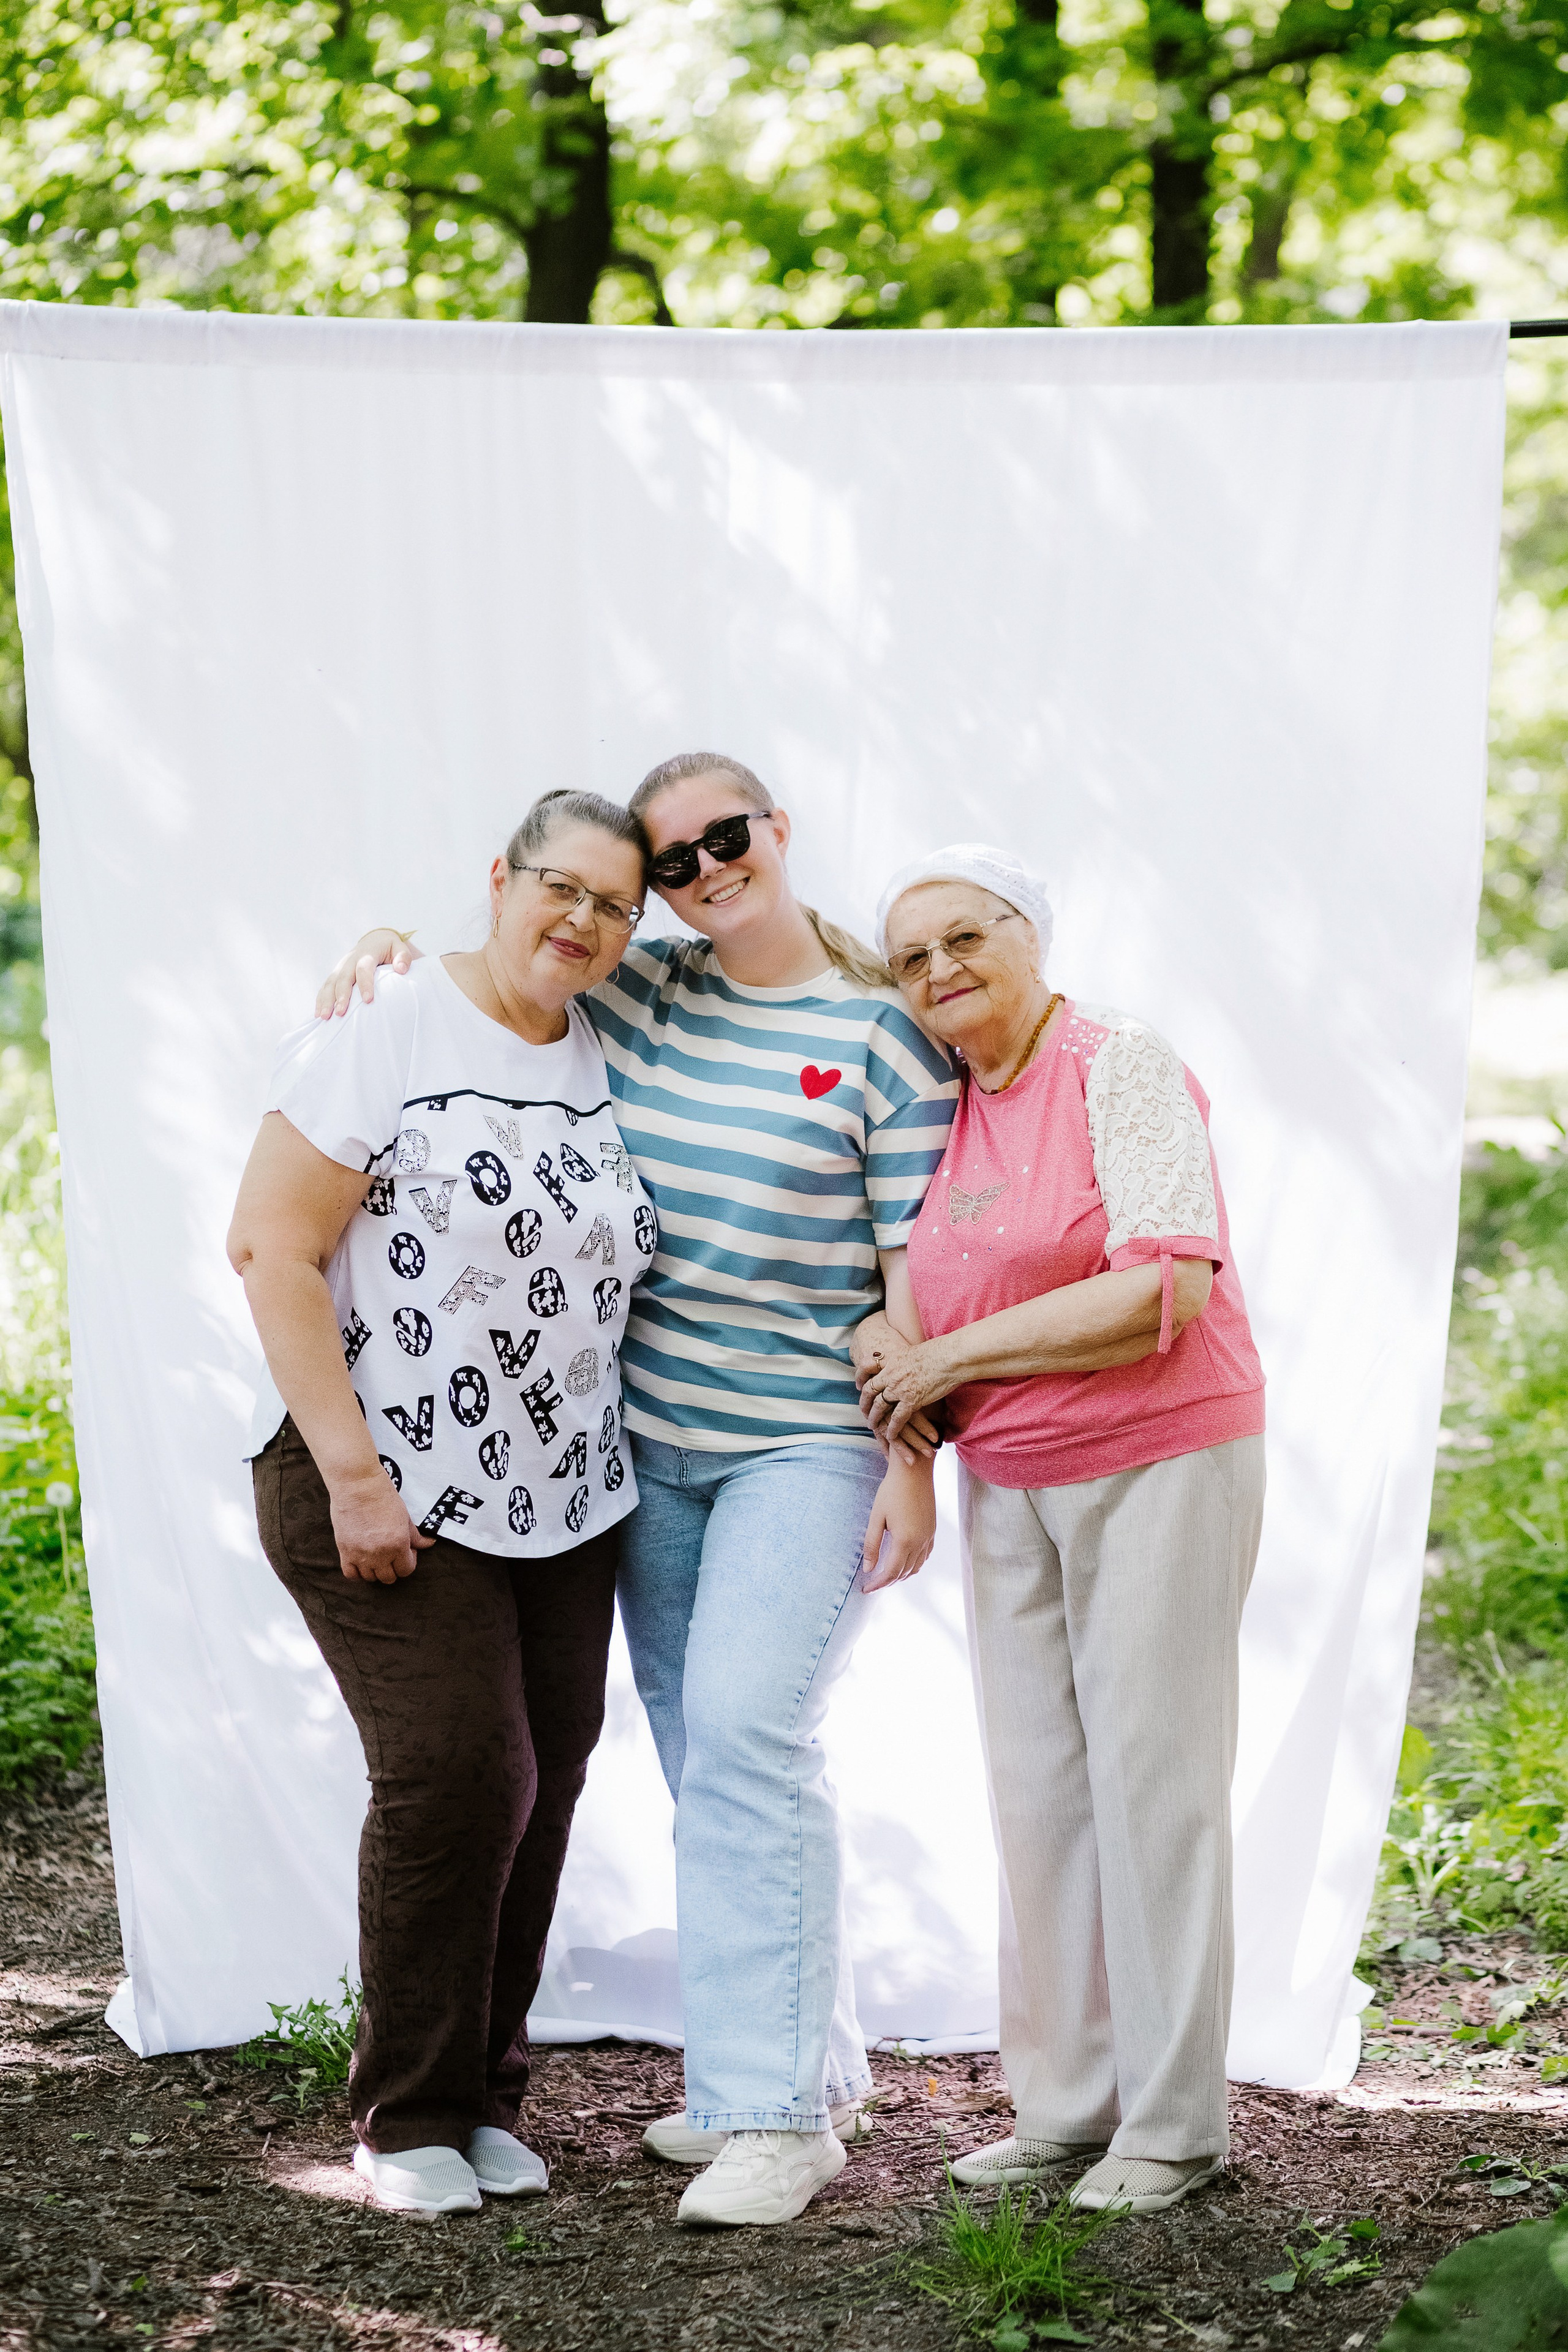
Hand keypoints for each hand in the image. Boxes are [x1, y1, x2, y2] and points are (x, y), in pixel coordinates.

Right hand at [316, 929, 417, 1019]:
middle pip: (343, 977)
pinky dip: (321, 1000)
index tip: (367, 1000)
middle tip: (340, 1013)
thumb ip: (403, 957)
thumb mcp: (399, 948)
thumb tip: (401, 968)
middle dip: (340, 996)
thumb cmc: (390, 949)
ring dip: (326, 1000)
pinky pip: (325, 986)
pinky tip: (319, 1014)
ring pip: (330, 983)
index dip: (365, 984)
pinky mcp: (336, 974)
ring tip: (325, 1017)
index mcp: (367, 953)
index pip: (364, 968)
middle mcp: (350, 960)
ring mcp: (341, 967)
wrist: (375, 940)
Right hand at [329, 1469, 434, 1583]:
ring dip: (375, 1570)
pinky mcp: (344, 1550)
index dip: (409, 1561)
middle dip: (393, 1567)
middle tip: (392, 1552)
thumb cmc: (383, 1496)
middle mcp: (380, 1553)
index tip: (406, 1550)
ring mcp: (361, 1554)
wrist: (358, 1484)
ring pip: (370, 1578)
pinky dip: (357, 1572)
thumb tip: (429, 1544)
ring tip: (376, 1555)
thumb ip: (416, 1535)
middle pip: (388, 1578)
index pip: (406, 1570)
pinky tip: (362, 1562)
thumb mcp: (405, 1516)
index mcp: (398, 1544)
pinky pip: (351, 1574)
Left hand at [856, 1333, 953, 1445]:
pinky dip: (892, 1429)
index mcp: (891, 1360)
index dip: (861, 1379)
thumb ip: (906, 1358)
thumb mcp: (914, 1351)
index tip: (859, 1386)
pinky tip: (890, 1436)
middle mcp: (891, 1375)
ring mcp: (899, 1388)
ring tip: (873, 1426)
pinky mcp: (911, 1400)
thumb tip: (908, 1359)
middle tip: (863, 1412)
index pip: (867, 1369)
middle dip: (865, 1403)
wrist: (950, 1357)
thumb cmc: (939, 1352)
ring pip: (879, 1406)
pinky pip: (897, 1418)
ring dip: (875, 1418)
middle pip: (869, 1391)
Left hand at [860, 1458, 936, 1591]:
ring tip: (887, 1577)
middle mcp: (920, 1542)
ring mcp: (929, 1536)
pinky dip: (914, 1564)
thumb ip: (871, 1545)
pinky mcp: (933, 1530)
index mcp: (905, 1540)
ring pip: (916, 1566)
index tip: (865, 1589)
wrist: (914, 1471)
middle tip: (873, 1584)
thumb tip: (867, 1568)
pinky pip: (925, 1555)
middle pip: (904, 1572)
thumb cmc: (891, 1491)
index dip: (878, 1583)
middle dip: (888, 1581)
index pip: (891, 1572)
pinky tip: (905, 1562)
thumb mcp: (876, 1517)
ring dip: (902, 1575)